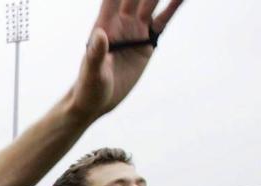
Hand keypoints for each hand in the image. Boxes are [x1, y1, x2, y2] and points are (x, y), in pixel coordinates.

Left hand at [67, 0, 183, 119]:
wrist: (98, 101)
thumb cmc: (88, 87)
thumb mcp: (92, 72)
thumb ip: (95, 54)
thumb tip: (99, 34)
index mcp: (104, 25)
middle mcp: (120, 23)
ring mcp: (134, 31)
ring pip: (150, 4)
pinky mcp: (146, 42)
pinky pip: (162, 21)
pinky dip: (172, 8)